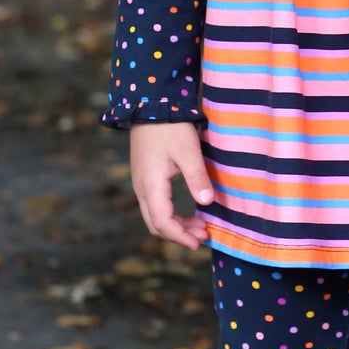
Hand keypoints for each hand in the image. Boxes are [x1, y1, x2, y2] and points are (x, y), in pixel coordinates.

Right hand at [129, 122, 213, 248]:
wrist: (150, 106)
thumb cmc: (170, 127)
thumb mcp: (188, 151)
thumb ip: (197, 178)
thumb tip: (207, 203)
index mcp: (151, 185)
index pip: (163, 222)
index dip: (180, 236)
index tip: (199, 242)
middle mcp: (142, 189)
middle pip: (156, 224)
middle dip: (179, 234)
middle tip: (203, 236)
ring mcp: (141, 183)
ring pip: (155, 216)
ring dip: (176, 225)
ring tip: (200, 226)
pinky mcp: (145, 178)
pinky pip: (155, 205)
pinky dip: (171, 214)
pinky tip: (188, 212)